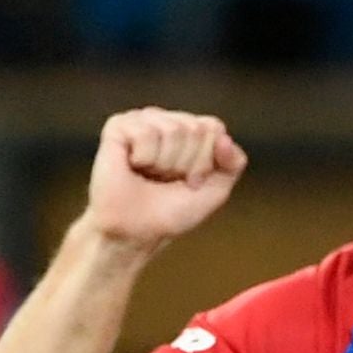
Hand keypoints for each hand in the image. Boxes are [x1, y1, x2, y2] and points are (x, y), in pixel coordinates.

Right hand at [85, 108, 247, 251]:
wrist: (134, 232)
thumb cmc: (169, 212)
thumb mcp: (215, 190)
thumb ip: (233, 163)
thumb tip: (224, 138)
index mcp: (189, 130)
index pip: (213, 128)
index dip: (205, 161)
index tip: (189, 182)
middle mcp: (166, 119)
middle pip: (196, 128)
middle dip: (186, 163)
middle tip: (166, 181)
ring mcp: (142, 120)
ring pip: (173, 130)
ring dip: (164, 164)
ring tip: (149, 175)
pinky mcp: (119, 126)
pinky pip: (147, 133)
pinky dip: (144, 158)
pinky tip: (132, 166)